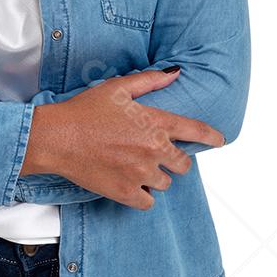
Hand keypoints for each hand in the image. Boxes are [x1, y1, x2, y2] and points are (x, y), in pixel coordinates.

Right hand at [22, 68, 225, 209]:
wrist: (57, 137)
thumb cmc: (85, 110)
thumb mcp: (118, 88)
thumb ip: (150, 81)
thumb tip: (175, 74)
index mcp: (155, 123)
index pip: (195, 131)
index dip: (211, 137)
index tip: (219, 141)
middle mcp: (153, 150)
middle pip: (183, 164)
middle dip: (175, 160)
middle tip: (155, 154)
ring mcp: (141, 174)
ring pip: (164, 183)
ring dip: (155, 177)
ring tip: (135, 167)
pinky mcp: (126, 193)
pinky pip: (148, 202)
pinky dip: (142, 195)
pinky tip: (129, 184)